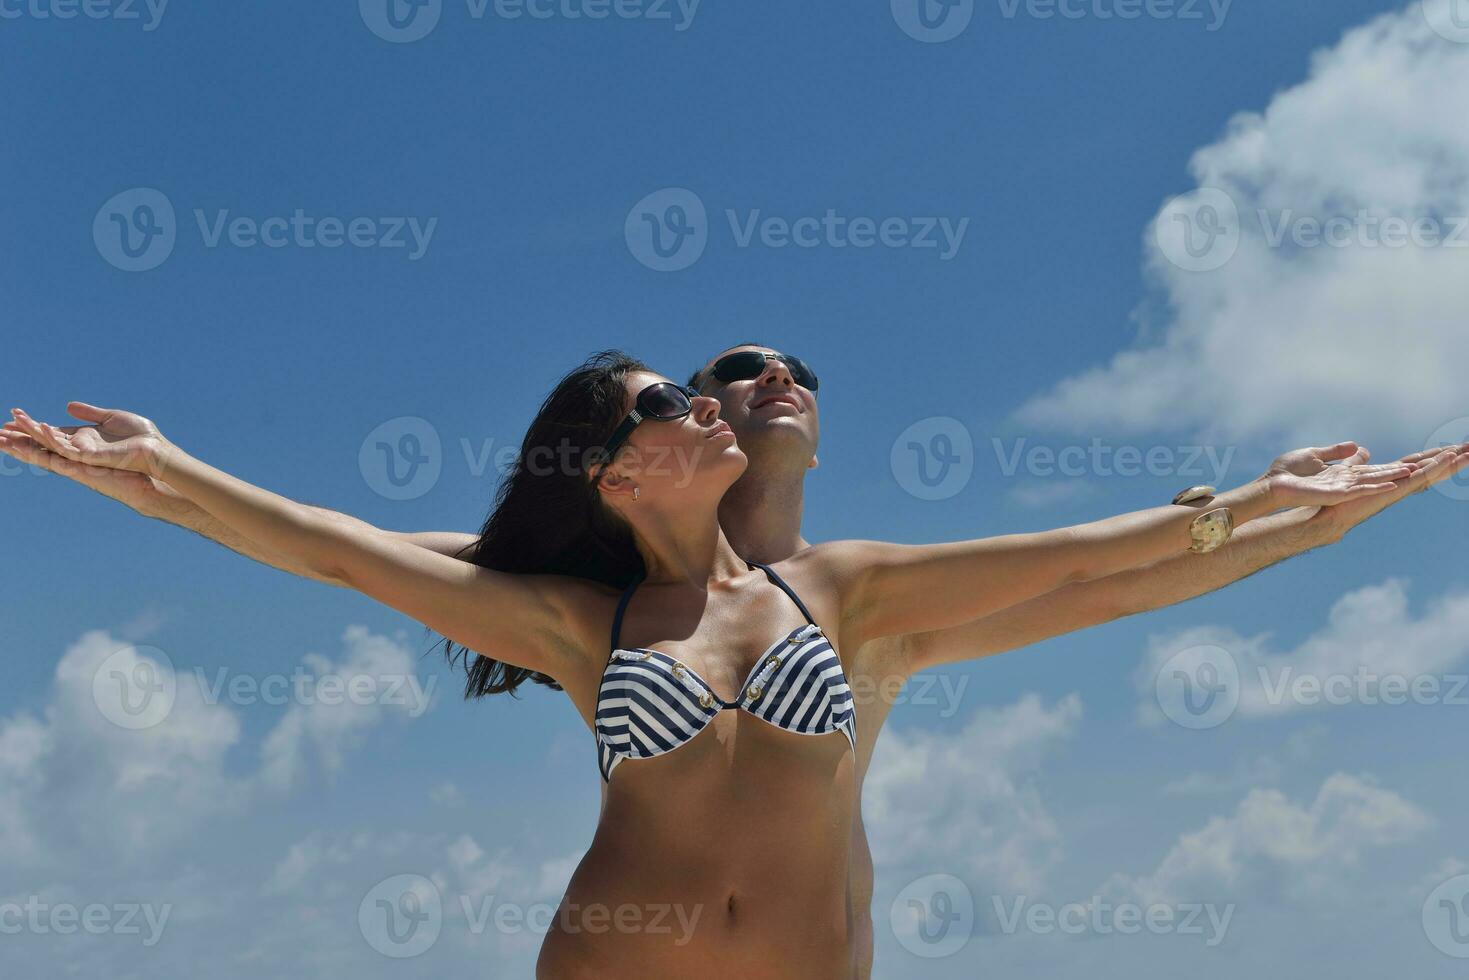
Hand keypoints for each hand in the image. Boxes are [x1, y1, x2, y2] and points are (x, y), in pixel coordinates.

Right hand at [4, 403, 169, 475]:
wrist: (157, 452)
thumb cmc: (140, 438)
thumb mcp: (111, 419)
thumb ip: (89, 412)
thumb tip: (67, 405)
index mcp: (82, 439)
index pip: (49, 434)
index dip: (30, 428)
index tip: (11, 421)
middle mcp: (79, 449)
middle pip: (42, 443)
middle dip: (20, 437)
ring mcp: (84, 455)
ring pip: (49, 446)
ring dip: (31, 435)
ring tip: (11, 426)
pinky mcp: (92, 458)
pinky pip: (68, 450)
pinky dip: (54, 438)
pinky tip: (43, 427)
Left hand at [1264, 439, 1421, 507]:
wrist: (1271, 485)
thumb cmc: (1287, 472)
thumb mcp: (1314, 455)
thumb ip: (1336, 452)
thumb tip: (1358, 446)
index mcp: (1341, 474)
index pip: (1371, 469)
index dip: (1390, 466)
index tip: (1412, 462)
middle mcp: (1345, 482)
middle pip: (1377, 475)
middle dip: (1398, 471)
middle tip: (1421, 468)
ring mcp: (1342, 489)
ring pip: (1373, 482)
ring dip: (1393, 477)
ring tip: (1415, 473)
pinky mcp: (1335, 494)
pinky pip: (1359, 490)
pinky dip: (1376, 487)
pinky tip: (1392, 485)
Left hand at [1305, 442, 1468, 539]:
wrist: (1317, 513)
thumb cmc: (1328, 494)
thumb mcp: (1344, 471)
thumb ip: (1355, 461)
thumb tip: (1362, 450)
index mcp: (1387, 476)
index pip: (1416, 462)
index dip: (1434, 454)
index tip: (1454, 446)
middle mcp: (1396, 483)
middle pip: (1428, 467)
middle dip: (1451, 458)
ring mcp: (1394, 488)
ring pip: (1427, 473)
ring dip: (1448, 463)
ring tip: (1468, 453)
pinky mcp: (1388, 492)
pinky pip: (1413, 480)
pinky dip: (1430, 470)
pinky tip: (1444, 462)